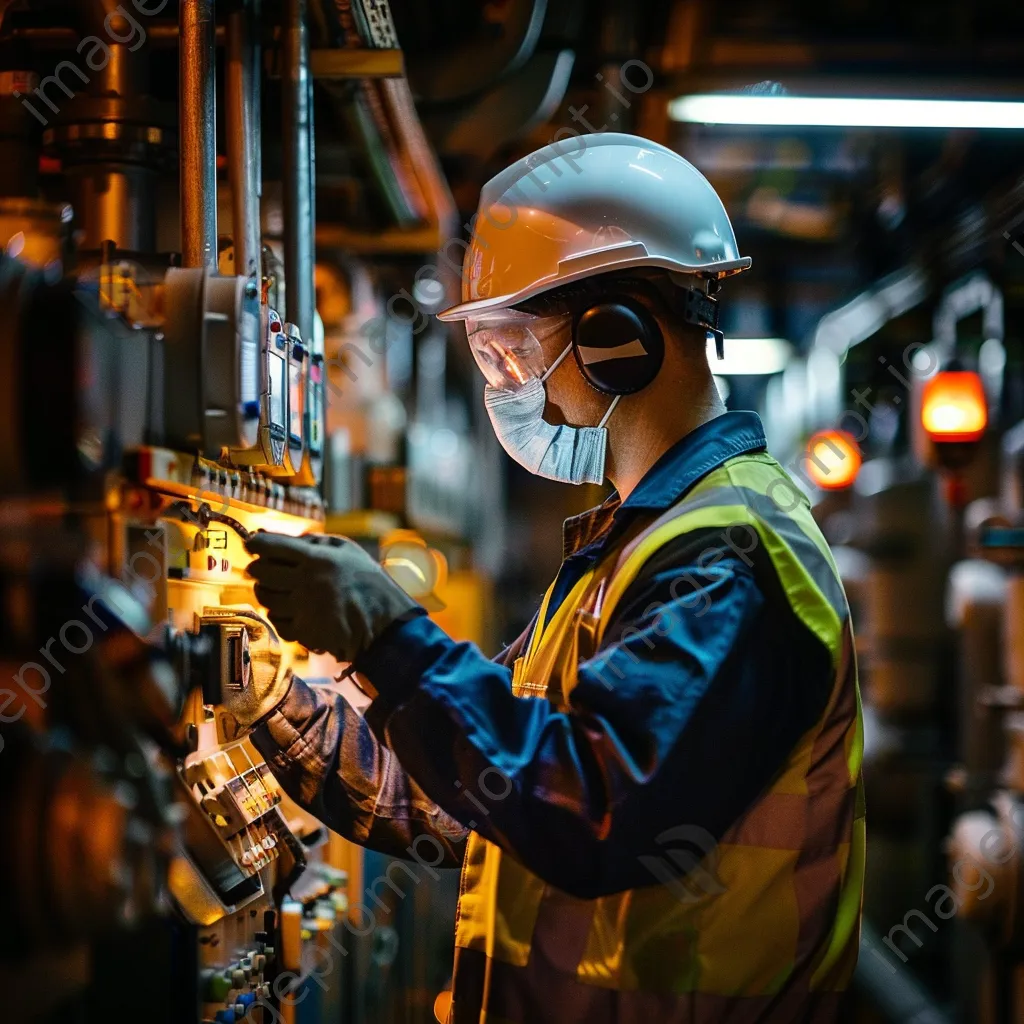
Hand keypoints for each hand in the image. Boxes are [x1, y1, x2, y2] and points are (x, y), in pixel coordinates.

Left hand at [244, 532, 419, 663]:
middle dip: (258, 568)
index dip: (256, 543)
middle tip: (263, 569)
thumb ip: (314, 541)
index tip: (253, 543)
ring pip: (265, 597)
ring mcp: (303, 608)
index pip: (270, 545)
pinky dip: (279, 615)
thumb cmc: (368, 582)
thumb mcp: (346, 550)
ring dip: (268, 592)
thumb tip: (279, 539)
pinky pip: (277, 621)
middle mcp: (306, 582)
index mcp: (317, 558)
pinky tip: (291, 611)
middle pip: (260, 572)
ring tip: (281, 590)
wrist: (385, 623)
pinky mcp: (304, 631)